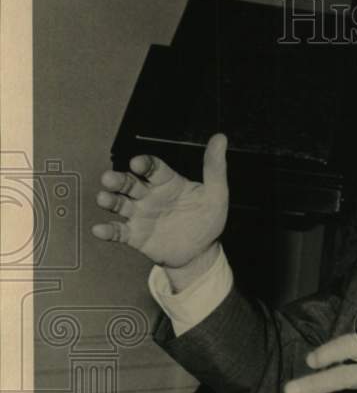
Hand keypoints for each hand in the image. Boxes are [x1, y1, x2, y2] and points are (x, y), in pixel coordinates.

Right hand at [91, 134, 228, 272]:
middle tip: (109, 178)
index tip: (137, 163)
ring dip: (109, 200)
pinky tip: (100, 230)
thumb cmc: (207, 220)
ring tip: (103, 199)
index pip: (152, 168)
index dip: (144, 164)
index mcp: (167, 182)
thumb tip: (220, 139)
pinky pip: (119, 231)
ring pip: (119, 203)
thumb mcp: (216, 193)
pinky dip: (108, 230)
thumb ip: (215, 167)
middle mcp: (149, 195)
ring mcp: (140, 214)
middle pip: (129, 183)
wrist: (201, 253)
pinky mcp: (135, 235)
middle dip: (118, 180)